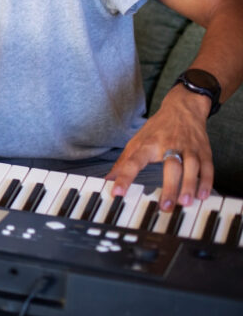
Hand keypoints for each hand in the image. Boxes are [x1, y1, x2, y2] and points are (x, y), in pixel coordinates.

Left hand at [106, 86, 212, 210]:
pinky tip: (203, 195)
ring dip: (190, 185)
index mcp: (148, 145)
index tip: (117, 192)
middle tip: (165, 207)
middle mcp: (169, 145)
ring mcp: (188, 148)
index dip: (124, 177)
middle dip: (169, 187)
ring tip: (185, 203)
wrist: (182, 108)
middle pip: (171, 166)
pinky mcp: (203, 151)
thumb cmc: (157, 129)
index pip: (134, 162)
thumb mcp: (137, 142)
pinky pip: (208, 167)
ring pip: (191, 166)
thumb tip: (107, 179)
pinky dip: (207, 181)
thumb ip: (124, 163)